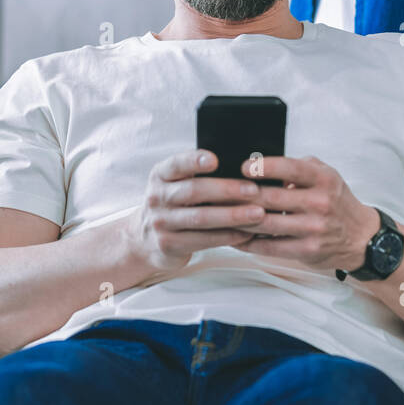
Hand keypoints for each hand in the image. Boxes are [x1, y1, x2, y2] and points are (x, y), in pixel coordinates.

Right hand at [129, 149, 268, 272]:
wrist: (145, 240)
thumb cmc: (174, 204)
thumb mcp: (175, 184)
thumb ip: (196, 175)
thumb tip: (242, 167)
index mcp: (160, 175)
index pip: (176, 164)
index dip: (195, 161)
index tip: (215, 160)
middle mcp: (156, 197)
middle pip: (194, 191)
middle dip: (227, 190)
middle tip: (254, 190)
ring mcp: (160, 222)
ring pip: (200, 218)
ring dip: (232, 215)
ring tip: (258, 213)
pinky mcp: (168, 244)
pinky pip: (203, 240)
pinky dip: (227, 236)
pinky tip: (246, 232)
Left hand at [235, 155, 379, 273]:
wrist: (361, 237)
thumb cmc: (335, 200)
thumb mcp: (325, 175)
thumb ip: (298, 167)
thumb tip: (263, 164)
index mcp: (323, 179)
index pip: (291, 168)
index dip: (265, 167)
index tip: (243, 167)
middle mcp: (320, 203)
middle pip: (272, 198)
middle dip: (242, 195)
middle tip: (221, 191)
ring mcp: (314, 228)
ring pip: (267, 223)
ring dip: (240, 219)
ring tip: (220, 214)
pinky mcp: (307, 250)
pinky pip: (271, 246)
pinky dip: (249, 242)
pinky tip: (234, 237)